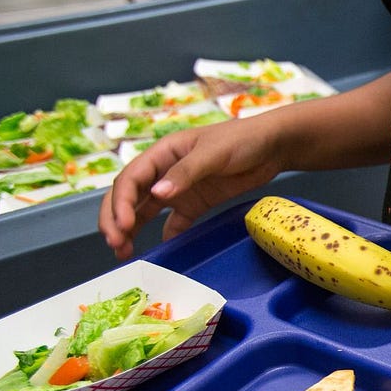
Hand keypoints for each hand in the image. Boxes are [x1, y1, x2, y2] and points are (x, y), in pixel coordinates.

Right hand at [99, 117, 284, 260]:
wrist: (274, 146)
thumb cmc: (242, 139)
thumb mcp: (213, 153)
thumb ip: (186, 173)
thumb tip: (158, 194)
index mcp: (162, 154)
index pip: (130, 180)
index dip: (120, 203)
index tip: (122, 225)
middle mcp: (164, 171)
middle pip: (129, 196)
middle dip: (116, 219)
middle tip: (116, 244)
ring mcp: (179, 189)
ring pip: (145, 211)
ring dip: (132, 229)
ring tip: (124, 251)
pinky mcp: (196, 202)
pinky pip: (175, 222)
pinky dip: (166, 235)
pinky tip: (161, 250)